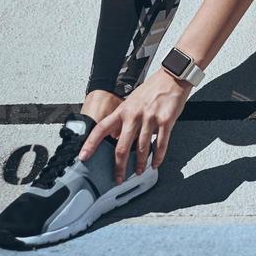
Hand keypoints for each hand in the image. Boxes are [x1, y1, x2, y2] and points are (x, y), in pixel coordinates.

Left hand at [77, 67, 190, 181]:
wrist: (172, 77)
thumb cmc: (152, 90)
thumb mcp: (131, 102)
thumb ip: (122, 119)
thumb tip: (113, 136)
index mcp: (122, 111)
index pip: (101, 129)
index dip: (90, 144)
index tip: (83, 157)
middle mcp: (134, 115)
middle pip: (121, 146)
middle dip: (119, 166)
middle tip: (119, 177)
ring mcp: (150, 118)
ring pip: (142, 148)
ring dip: (140, 164)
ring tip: (139, 171)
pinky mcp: (165, 121)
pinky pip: (160, 144)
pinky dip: (158, 157)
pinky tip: (155, 163)